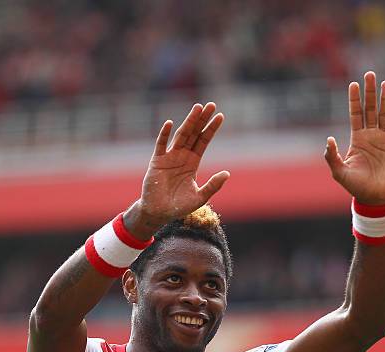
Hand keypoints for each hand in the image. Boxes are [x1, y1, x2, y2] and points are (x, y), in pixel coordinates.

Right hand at [139, 103, 229, 227]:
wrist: (159, 213)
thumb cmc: (179, 207)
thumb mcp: (200, 197)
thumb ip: (213, 185)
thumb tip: (227, 173)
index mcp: (192, 162)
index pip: (203, 141)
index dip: (211, 129)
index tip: (220, 116)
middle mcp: (181, 156)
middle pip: (194, 133)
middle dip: (202, 119)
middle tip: (211, 105)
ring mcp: (169, 157)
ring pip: (180, 135)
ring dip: (189, 122)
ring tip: (197, 107)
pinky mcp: (157, 162)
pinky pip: (161, 145)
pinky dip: (164, 134)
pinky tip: (169, 123)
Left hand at [325, 71, 384, 204]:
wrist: (374, 198)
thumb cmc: (355, 187)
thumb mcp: (339, 172)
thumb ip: (332, 156)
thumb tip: (328, 139)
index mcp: (357, 140)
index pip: (355, 115)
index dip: (354, 100)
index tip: (353, 83)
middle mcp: (371, 136)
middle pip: (371, 109)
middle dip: (370, 93)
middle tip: (369, 74)